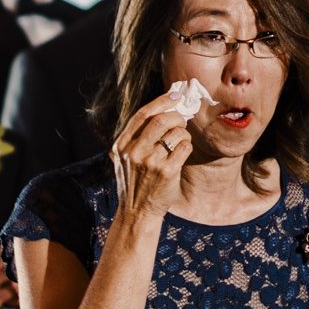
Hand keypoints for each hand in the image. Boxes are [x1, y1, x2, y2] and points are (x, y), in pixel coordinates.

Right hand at [0, 233, 15, 308]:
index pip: (0, 250)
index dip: (12, 250)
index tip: (19, 253)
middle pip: (8, 261)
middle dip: (18, 263)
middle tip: (25, 265)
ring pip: (11, 276)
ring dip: (18, 277)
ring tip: (21, 278)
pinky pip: (10, 293)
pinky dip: (15, 293)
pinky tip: (15, 293)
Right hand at [109, 92, 192, 218]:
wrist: (136, 212)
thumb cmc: (135, 182)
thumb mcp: (125, 159)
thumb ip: (137, 137)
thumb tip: (165, 108)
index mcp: (121, 145)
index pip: (142, 114)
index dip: (161, 101)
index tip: (175, 95)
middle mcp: (133, 152)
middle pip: (161, 119)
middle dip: (177, 116)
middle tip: (182, 120)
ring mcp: (149, 162)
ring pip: (177, 133)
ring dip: (183, 134)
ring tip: (179, 143)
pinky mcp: (166, 171)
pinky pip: (185, 147)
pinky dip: (187, 147)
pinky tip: (180, 156)